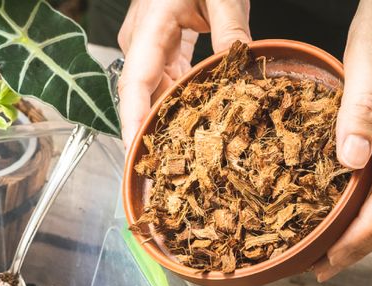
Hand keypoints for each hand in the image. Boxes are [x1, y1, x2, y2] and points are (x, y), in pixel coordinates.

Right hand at [116, 0, 251, 148]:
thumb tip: (238, 69)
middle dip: (150, 132)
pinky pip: (167, 76)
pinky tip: (197, 117)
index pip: (133, 85)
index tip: (135, 153)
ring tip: (184, 153)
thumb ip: (229, 30)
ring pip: (154, 89)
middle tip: (165, 170)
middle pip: (140, 95)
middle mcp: (141, 40)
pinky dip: (180, 96)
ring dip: (168, 116)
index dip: (132, 123)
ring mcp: (149, 41)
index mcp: (149, 28)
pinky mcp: (162, 41)